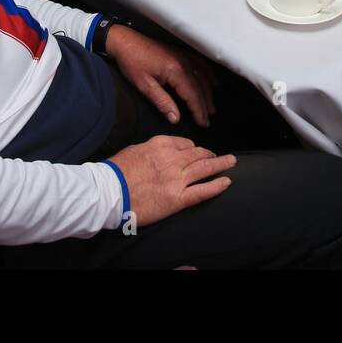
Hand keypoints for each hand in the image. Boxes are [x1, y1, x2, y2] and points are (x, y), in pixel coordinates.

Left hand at [106, 25, 215, 126]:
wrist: (126, 41)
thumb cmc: (132, 63)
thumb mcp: (144, 86)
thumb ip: (162, 102)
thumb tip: (176, 119)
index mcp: (176, 71)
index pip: (193, 96)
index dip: (198, 111)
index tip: (203, 124)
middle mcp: (185, 62)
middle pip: (200, 88)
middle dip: (205, 106)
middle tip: (207, 121)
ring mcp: (185, 56)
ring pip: (203, 77)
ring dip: (209, 93)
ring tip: (211, 108)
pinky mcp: (182, 52)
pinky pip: (201, 64)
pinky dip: (209, 75)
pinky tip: (213, 82)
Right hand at [108, 135, 234, 227]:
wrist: (110, 192)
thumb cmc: (117, 172)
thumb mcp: (135, 150)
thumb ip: (153, 149)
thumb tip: (161, 152)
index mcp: (162, 145)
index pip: (185, 144)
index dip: (193, 148)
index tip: (197, 151)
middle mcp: (173, 159)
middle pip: (198, 154)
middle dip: (210, 154)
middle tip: (219, 156)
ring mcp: (177, 179)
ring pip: (206, 168)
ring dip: (221, 164)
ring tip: (231, 162)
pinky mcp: (178, 198)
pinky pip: (203, 191)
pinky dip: (217, 185)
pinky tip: (226, 182)